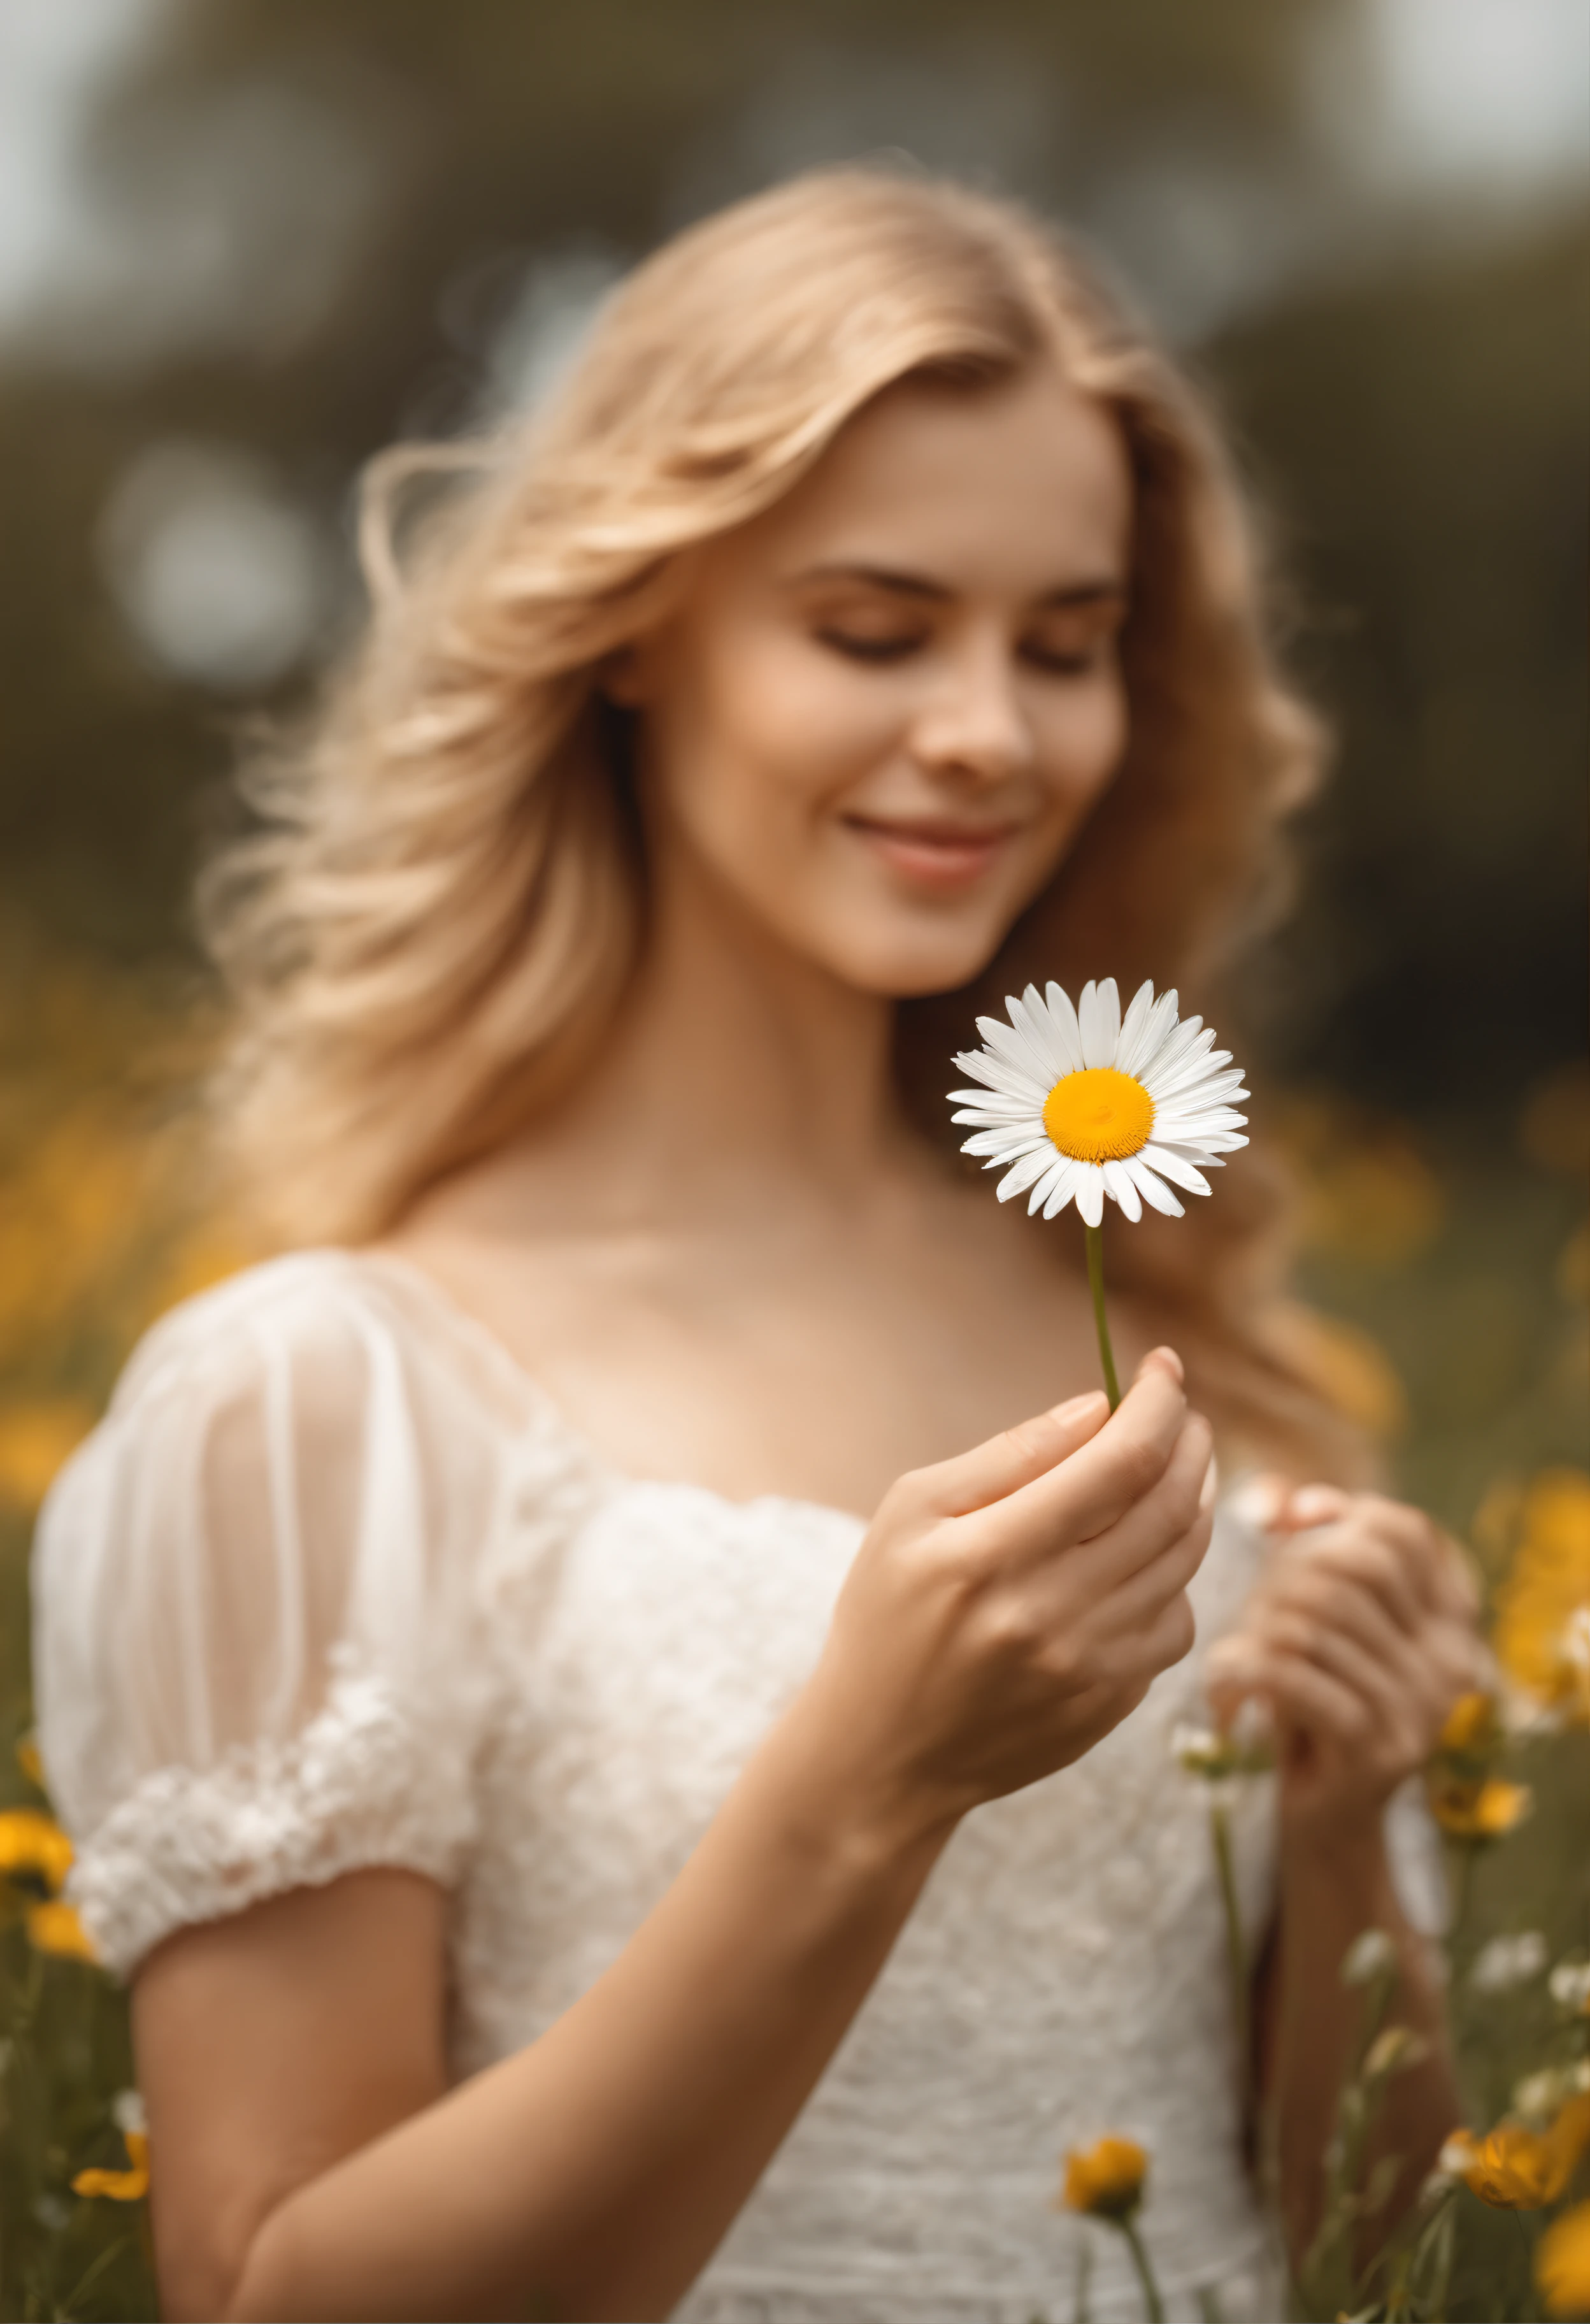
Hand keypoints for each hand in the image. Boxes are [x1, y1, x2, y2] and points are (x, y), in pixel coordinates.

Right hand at [796, 1349, 1214, 1844]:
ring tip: (1174, 1469)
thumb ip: (1008, 1457)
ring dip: (1194, 1500)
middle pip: (1169, 1506)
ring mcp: (1089, 1666)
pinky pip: (1176, 1622)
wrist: (881, 1752)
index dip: (1158, 1405)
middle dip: (1189, 1442)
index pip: (1119, 1462)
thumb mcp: (911, 1513)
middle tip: (1181, 1413)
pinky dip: (1173, 1575)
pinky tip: (1141, 1556)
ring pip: (1184, 1561)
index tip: (1164, 1369)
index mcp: (989, 1554)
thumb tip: (1098, 1407)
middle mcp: (1049, 1614)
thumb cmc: (887, 1613)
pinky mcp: (1110, 1702)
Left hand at [1205, 1483, 1483, 1842]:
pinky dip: (1243, 1673)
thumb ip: (1310, 1551)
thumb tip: (1283, 1500)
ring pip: (1309, 1623)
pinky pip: (1293, 1675)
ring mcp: (1417, 1708)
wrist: (1324, 1821)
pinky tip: (1226, 1688)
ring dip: (1253, 1633)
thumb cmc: (1312, 1702)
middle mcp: (1448, 1661)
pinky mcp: (1375, 1748)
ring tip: (1237, 1660)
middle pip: (1346, 1571)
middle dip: (1279, 1580)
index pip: (1401, 1533)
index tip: (1284, 1525)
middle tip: (1251, 1618)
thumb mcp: (1319, 1622)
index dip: (1338, 1514)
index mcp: (1449, 1622)